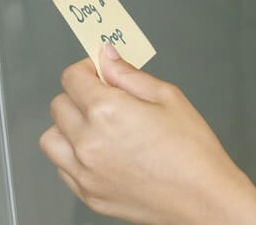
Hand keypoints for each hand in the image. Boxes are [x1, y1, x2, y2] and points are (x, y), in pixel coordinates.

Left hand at [39, 46, 255, 224]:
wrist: (203, 198)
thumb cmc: (192, 149)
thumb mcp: (168, 97)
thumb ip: (129, 75)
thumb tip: (107, 58)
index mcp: (106, 111)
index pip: (72, 79)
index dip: (85, 69)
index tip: (98, 72)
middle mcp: (88, 142)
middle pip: (58, 106)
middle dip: (78, 95)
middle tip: (104, 98)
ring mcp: (85, 172)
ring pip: (52, 139)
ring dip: (68, 128)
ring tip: (96, 128)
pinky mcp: (88, 195)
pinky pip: (63, 168)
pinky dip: (74, 157)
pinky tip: (101, 153)